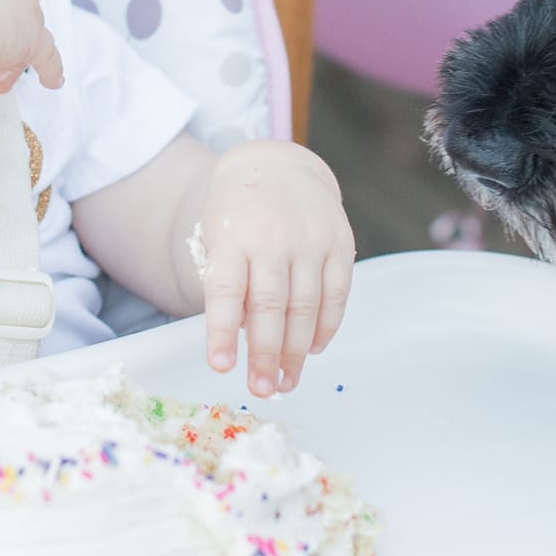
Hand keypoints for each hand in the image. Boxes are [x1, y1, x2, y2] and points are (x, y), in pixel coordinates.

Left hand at [196, 141, 353, 396]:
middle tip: (262, 389)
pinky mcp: (339, 242)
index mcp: (232, 237)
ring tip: (286, 382)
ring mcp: (310, 239)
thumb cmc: (237, 217)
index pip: (226, 291)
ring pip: (306, 306)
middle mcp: (273, 237)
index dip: (223, 332)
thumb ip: (228, 284)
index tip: (221, 367)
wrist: (276, 166)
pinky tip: (313, 349)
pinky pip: (336, 293)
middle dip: (266, 355)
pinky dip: (326, 326)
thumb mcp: (216, 239)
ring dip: (296, 351)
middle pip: (270, 306)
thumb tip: (245, 339)